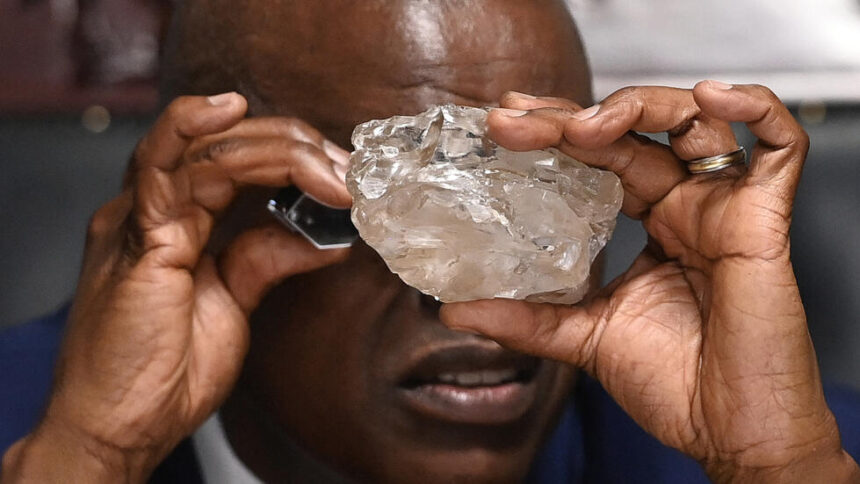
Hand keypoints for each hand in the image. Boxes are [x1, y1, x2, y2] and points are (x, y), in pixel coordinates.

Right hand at [1, 93, 351, 481]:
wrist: (119, 428)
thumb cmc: (161, 372)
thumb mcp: (232, 301)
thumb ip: (266, 257)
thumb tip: (324, 234)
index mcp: (174, 221)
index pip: (236, 161)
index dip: (295, 159)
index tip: (345, 176)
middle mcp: (154, 209)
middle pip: (227, 146)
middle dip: (297, 151)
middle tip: (349, 173)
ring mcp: (141, 218)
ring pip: (207, 148)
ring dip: (278, 150)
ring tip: (329, 168)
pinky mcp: (136, 237)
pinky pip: (159, 164)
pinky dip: (192, 128)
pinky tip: (229, 109)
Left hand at [441, 82, 859, 481]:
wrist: (727, 435)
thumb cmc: (674, 386)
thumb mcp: (583, 337)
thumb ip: (524, 319)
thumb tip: (452, 311)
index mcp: (653, 223)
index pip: (602, 156)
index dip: (557, 133)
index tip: (503, 125)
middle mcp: (686, 206)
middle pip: (632, 133)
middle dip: (569, 118)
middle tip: (512, 119)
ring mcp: (725, 208)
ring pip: (692, 122)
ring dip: (634, 108)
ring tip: (579, 126)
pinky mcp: (765, 221)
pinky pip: (780, 148)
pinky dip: (754, 110)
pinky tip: (711, 97)